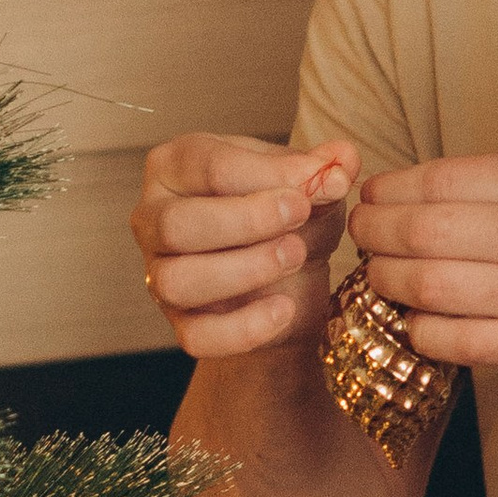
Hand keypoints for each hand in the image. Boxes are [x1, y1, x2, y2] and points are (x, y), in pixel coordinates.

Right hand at [130, 135, 357, 361]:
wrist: (290, 280)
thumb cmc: (286, 218)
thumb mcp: (307, 186)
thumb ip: (323, 170)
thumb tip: (343, 160)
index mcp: (176, 166)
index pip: (206, 165)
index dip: (265, 176)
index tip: (316, 184)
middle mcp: (154, 218)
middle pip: (177, 224)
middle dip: (245, 221)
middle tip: (301, 215)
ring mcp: (160, 274)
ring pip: (177, 281)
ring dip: (244, 270)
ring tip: (295, 257)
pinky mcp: (180, 323)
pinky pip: (196, 336)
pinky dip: (243, 328)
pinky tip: (285, 309)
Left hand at [351, 152, 497, 379]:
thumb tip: (406, 190)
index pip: (441, 178)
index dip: (390, 189)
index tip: (373, 196)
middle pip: (423, 232)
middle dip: (374, 232)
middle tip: (363, 233)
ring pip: (428, 286)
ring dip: (385, 279)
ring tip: (379, 273)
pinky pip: (453, 339)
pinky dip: (419, 327)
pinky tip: (414, 316)